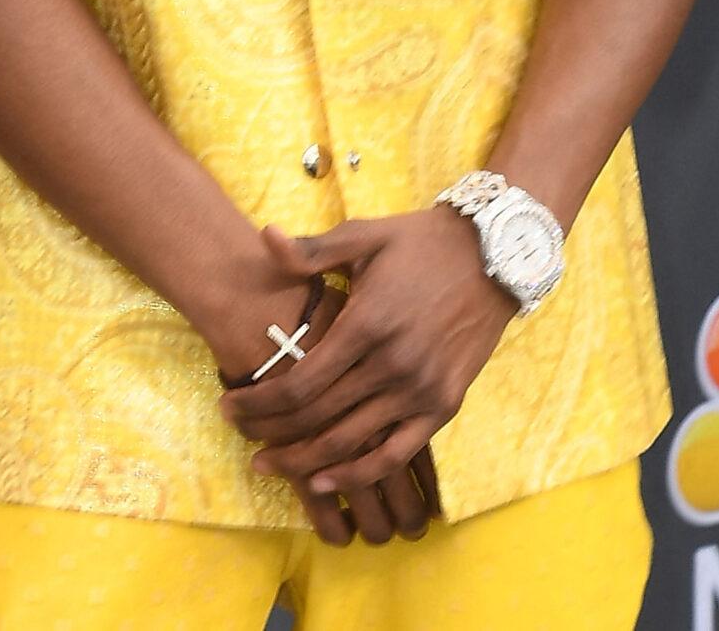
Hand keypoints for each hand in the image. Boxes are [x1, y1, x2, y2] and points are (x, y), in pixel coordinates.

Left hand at [223, 214, 513, 505]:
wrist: (490, 258)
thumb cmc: (417, 244)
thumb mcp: (363, 237)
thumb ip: (312, 250)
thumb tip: (263, 236)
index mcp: (366, 325)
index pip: (301, 383)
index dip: (259, 402)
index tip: (227, 406)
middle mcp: (393, 366)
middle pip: (319, 419)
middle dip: (272, 434)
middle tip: (239, 437)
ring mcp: (421, 392)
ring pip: (352, 444)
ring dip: (307, 461)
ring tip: (270, 465)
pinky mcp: (445, 407)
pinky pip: (397, 454)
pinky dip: (359, 474)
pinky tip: (326, 482)